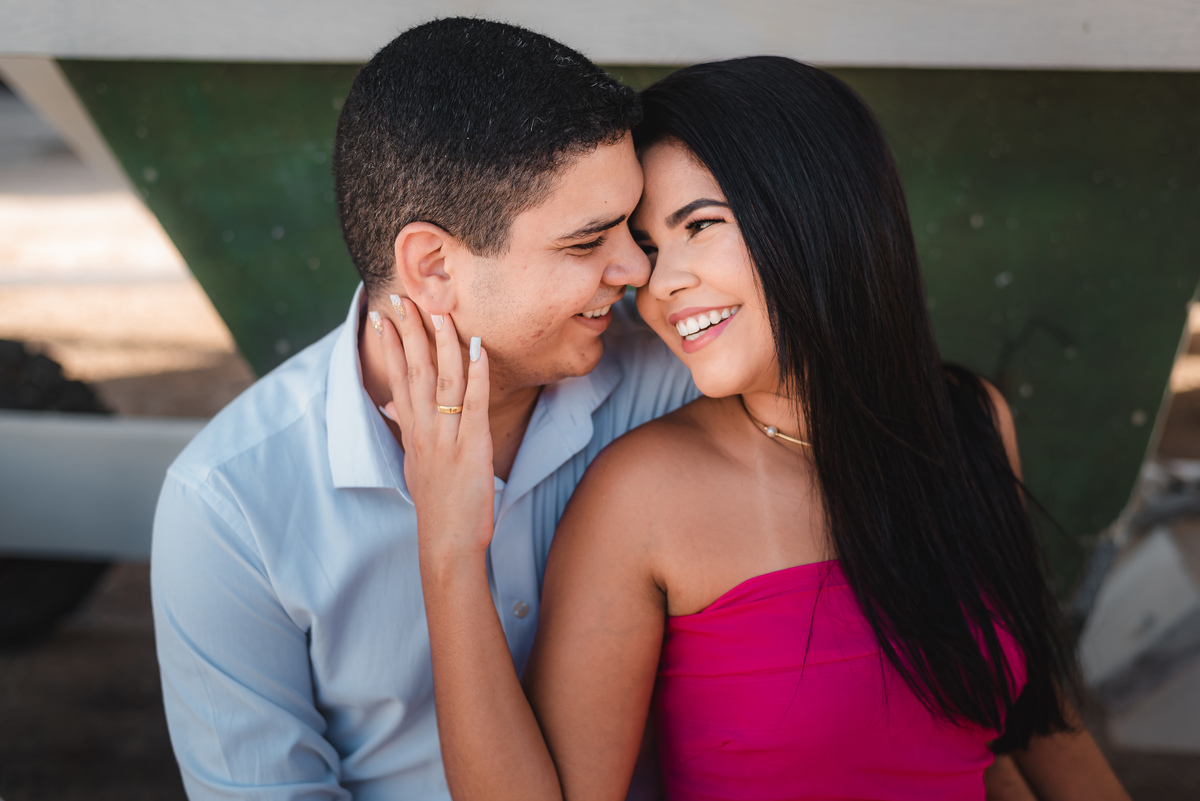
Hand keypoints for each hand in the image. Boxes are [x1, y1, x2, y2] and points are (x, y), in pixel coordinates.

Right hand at [378, 300, 495, 565]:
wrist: (446, 545)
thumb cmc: (437, 507)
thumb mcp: (414, 466)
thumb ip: (406, 433)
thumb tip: (390, 408)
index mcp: (411, 433)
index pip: (396, 380)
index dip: (388, 346)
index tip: (380, 316)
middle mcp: (424, 430)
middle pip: (413, 371)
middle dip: (407, 331)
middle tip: (401, 297)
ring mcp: (446, 437)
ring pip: (441, 380)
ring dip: (440, 342)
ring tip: (438, 311)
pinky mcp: (472, 448)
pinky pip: (474, 404)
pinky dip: (476, 374)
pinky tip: (477, 348)